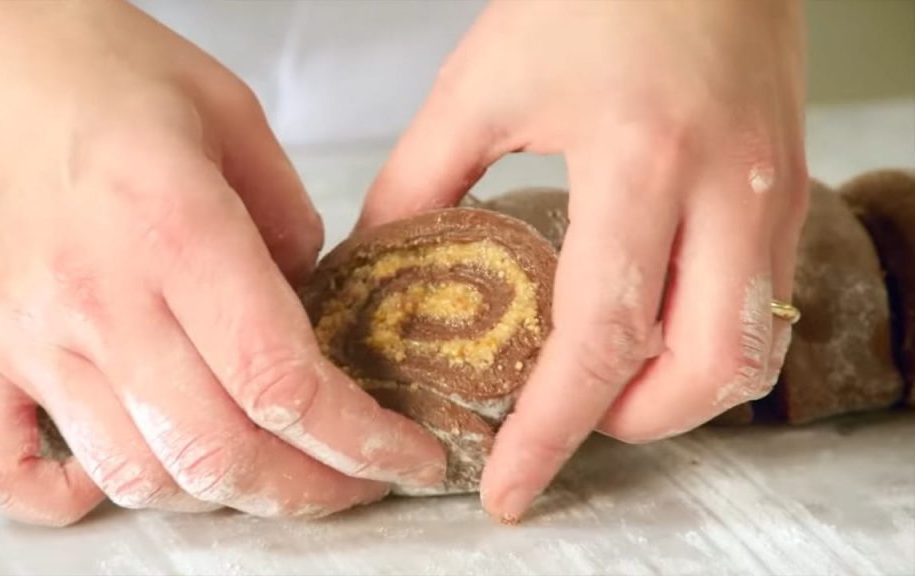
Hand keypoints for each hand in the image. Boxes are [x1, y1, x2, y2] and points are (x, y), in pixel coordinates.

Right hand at [0, 1, 444, 525]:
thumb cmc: (88, 59)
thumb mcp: (227, 111)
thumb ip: (286, 215)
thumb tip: (305, 300)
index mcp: (175, 228)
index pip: (283, 381)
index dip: (360, 442)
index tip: (404, 459)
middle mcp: (99, 301)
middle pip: (219, 452)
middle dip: (309, 490)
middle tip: (355, 483)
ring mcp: (28, 337)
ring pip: (134, 473)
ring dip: (217, 497)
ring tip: (267, 475)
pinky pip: (3, 466)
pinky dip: (61, 499)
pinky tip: (113, 480)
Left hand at [360, 0, 807, 521]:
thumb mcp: (485, 82)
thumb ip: (421, 177)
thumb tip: (381, 257)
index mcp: (641, 161)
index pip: (600, 338)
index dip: (550, 429)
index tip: (510, 485)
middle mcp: (726, 193)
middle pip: (703, 373)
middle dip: (629, 427)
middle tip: (562, 425)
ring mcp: (772, 196)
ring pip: (750, 353)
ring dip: (677, 395)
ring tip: (608, 386)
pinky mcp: (788, 192)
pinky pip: (763, 305)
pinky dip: (705, 344)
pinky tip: (651, 327)